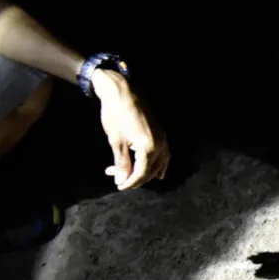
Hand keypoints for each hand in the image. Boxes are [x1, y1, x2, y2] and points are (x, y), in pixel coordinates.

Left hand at [90, 69, 169, 189]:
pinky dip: (157, 164)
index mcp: (149, 147)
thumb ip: (122, 163)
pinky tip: (154, 170)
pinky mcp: (161, 133)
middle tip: (117, 177)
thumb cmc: (115, 116)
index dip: (131, 182)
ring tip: (130, 175)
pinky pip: (163, 155)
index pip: (142, 173)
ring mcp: (162, 138)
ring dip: (145, 172)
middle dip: (135, 177)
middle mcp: (160, 144)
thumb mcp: (116, 142)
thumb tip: (122, 181)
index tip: (119, 186)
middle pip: (151, 171)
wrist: (121, 92)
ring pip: (159, 164)